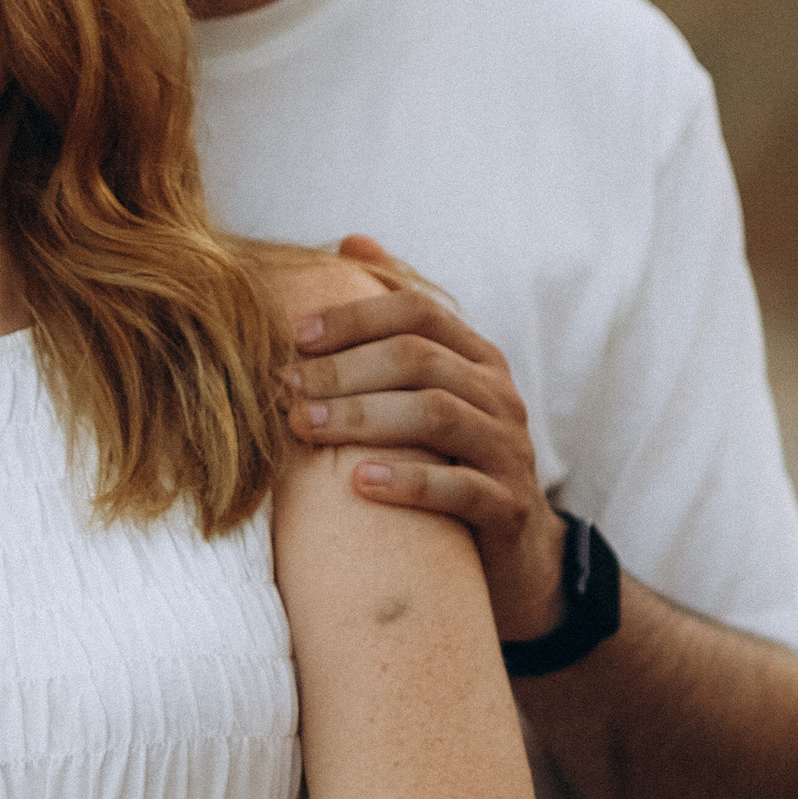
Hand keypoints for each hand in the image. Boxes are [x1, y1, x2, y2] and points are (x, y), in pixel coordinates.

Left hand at [285, 235, 567, 644]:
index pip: (418, 311)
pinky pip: (460, 487)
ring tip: (307, 427)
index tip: (295, 334)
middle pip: (420, 359)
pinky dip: (408, 481)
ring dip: (363, 417)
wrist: (512, 558)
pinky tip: (359, 484)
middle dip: (345, 368)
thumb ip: (393, 321)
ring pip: (437, 414)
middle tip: (285, 386)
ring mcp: (508, 450)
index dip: (355, 316)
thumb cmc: (447, 461)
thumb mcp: (426, 389)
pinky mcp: (507, 507)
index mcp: (475, 358)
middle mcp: (497, 394)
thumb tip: (353, 240)